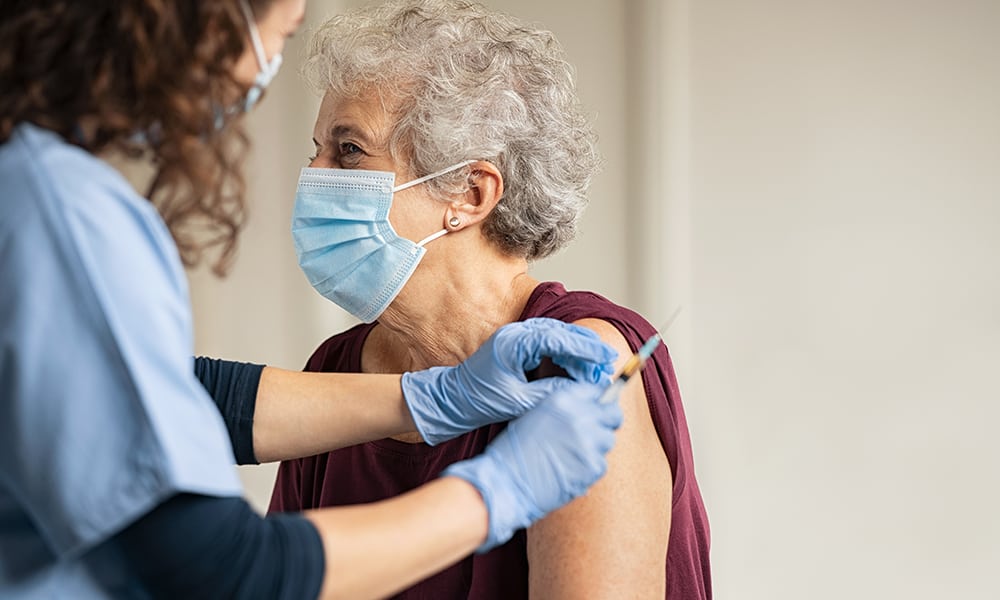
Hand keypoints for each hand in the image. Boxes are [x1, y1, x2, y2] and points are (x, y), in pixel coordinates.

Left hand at [401, 318, 616, 444]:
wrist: (452, 400)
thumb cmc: (479, 401)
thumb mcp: (519, 402)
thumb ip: (550, 393)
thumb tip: (580, 390)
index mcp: (513, 343)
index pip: (558, 338)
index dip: (585, 348)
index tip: (605, 358)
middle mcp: (515, 334)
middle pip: (560, 332)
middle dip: (586, 348)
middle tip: (607, 363)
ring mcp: (515, 337)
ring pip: (556, 336)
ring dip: (577, 351)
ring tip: (597, 367)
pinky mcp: (516, 346)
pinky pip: (547, 344)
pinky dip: (565, 354)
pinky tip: (577, 368)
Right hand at [442, 380, 622, 550]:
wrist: (506, 482)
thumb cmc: (514, 451)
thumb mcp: (535, 415)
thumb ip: (563, 410)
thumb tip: (587, 410)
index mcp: (562, 400)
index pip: (596, 391)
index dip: (597, 402)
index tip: (597, 410)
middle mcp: (580, 417)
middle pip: (613, 414)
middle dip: (607, 422)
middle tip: (595, 432)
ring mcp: (589, 442)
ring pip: (608, 440)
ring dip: (596, 447)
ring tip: (572, 456)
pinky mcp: (593, 466)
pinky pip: (601, 464)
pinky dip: (589, 468)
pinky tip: (569, 471)